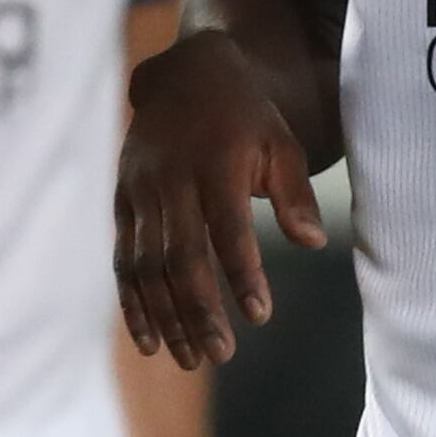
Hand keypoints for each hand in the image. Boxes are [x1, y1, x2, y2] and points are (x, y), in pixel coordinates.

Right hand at [116, 28, 325, 369]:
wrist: (185, 77)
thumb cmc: (247, 119)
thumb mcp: (281, 143)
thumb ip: (294, 193)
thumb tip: (313, 243)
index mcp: (215, 162)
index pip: (227, 228)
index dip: (242, 274)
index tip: (260, 315)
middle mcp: (171, 179)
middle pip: (180, 256)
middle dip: (199, 310)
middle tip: (221, 354)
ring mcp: (140, 192)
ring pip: (146, 265)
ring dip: (166, 316)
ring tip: (190, 359)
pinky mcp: (122, 203)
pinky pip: (123, 259)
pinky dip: (133, 303)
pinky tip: (150, 341)